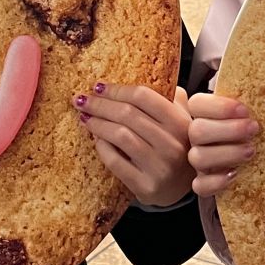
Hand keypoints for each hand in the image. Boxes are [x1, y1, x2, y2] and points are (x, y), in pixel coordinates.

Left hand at [76, 83, 192, 208]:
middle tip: (82, 100)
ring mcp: (159, 167)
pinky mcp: (146, 186)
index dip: (117, 89)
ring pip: (119, 136)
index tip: (98, 86)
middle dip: (100, 104)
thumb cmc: (178, 149)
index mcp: (180, 123)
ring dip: (97, 123)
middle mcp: (172, 144)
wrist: (182, 191)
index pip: (144, 96)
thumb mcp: (183, 122)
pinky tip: (95, 139)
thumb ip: (172, 99)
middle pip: (127, 114)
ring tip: (84, 117)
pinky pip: (115, 161)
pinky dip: (101, 146)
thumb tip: (145, 73)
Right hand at [188, 93, 258, 198]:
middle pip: (197, 131)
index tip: (245, 109)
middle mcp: (196, 134)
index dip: (219, 107)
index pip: (198, 105)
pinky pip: (200, 186)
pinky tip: (235, 174)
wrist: (257, 150)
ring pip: (198, 157)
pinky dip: (216, 182)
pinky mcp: (203, 182)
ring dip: (227, 154)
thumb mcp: (250, 103)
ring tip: (251, 151)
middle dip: (228, 130)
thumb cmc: (251, 122)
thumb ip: (249, 91)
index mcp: (202, 111)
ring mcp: (198, 158)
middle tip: (254, 129)